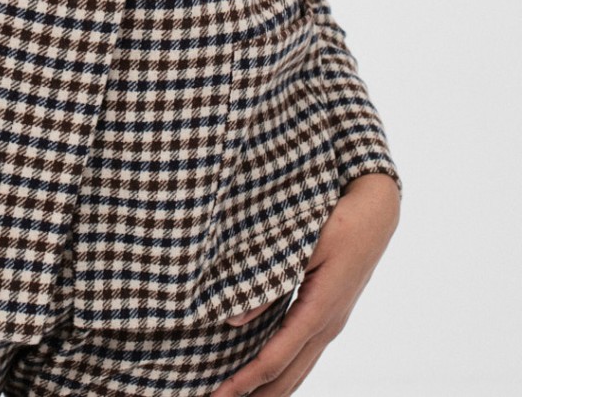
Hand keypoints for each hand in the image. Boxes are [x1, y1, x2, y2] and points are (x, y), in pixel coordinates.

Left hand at [212, 172, 400, 396]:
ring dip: (270, 391)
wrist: (375, 214)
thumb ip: (267, 281)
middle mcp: (327, 326)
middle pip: (288, 378)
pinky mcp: (330, 316)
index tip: (218, 395)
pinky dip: (284, 373)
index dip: (245, 382)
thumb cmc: (338, 222)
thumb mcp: (301, 246)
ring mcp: (332, 324)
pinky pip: (305, 356)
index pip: (275, 360)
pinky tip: (268, 376)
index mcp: (318, 311)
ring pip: (299, 372)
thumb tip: (232, 319)